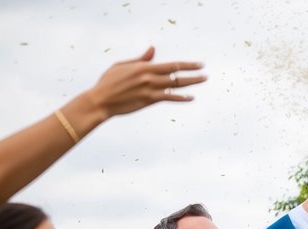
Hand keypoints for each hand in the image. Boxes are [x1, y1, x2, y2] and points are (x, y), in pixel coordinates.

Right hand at [80, 47, 205, 116]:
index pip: (171, 65)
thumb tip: (153, 50)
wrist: (101, 100)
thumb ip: (141, 59)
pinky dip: (181, 98)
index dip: (187, 64)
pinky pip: (169, 98)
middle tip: (206, 73)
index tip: (198, 64)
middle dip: (193, 73)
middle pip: (177, 74)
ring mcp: (149, 89)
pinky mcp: (148, 100)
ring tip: (202, 80)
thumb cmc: (109, 81)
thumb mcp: (123, 65)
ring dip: (191, 83)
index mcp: (143, 66)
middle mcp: (149, 76)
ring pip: (175, 85)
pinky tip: (191, 98)